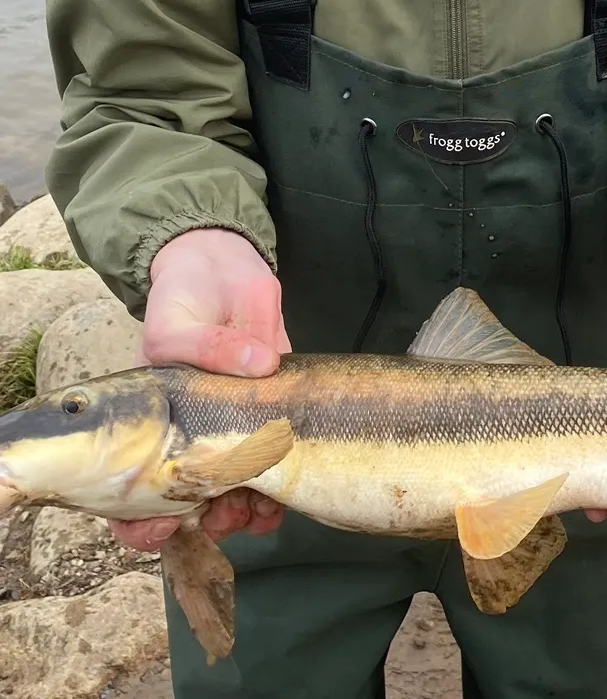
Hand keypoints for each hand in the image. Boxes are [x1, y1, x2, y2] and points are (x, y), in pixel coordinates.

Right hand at [110, 229, 288, 553]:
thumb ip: (212, 348)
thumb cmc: (183, 300)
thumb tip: (260, 365)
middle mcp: (188, 434)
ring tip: (257, 512)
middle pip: (186, 500)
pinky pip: (275, 459)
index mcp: (150, 425)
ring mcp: (231, 426)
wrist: (223, 269)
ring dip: (244, 510)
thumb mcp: (179, 324)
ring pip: (232, 489)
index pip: (131, 489)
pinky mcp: (272, 409)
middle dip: (203, 520)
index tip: (159, 525)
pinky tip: (286, 494)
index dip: (137, 519)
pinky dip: (281, 484)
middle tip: (220, 517)